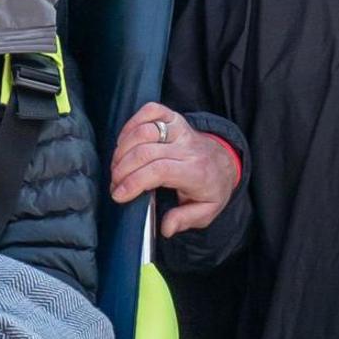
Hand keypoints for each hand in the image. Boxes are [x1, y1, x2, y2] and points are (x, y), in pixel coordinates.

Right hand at [109, 103, 239, 235]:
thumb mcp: (206, 212)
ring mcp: (181, 130)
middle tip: (114, 185)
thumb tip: (166, 227)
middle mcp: (188, 147)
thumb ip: (185, 219)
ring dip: (123, 149)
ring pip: (145, 130)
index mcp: (196, 172)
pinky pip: (152, 110)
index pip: (159, 170)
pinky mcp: (174, 119)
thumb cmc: (210, 189)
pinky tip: (124, 141)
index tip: (119, 194)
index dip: (134, 181)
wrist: (224, 163)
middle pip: (146, 151)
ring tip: (116, 167)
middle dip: (123, 170)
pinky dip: (133, 122)